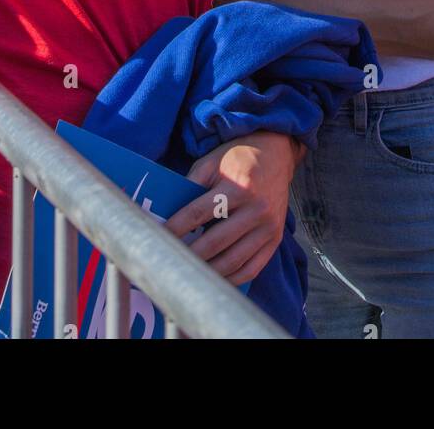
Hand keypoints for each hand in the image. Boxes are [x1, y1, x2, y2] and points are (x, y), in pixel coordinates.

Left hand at [166, 131, 299, 283]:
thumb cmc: (237, 158)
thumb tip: (168, 213)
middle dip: (188, 255)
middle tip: (168, 262)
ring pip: (233, 261)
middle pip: (215, 242)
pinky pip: (251, 269)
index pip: (198, 213)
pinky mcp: (275, 240)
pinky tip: (212, 279)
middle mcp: (257, 209)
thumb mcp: (211, 163)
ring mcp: (268, 228)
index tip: (157, 238)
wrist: (275, 154)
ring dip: (207, 272)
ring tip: (186, 274)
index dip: (176, 228)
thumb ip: (191, 185)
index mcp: (239, 187)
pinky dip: (230, 279)